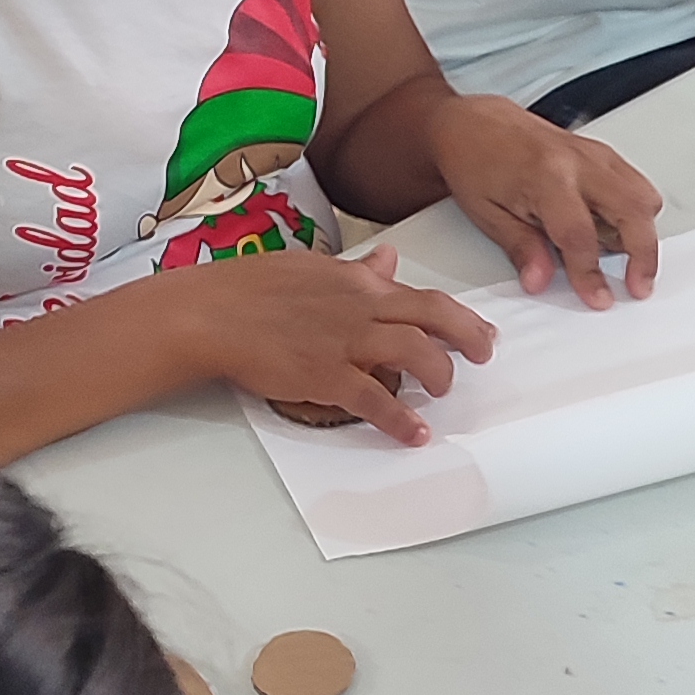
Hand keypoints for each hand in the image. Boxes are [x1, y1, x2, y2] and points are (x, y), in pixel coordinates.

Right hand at [173, 242, 494, 444]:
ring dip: (438, 374)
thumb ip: (356, 270)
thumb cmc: (251, 290)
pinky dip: (401, 420)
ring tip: (444, 392)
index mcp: (356, 282)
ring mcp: (344, 341)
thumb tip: (388, 259)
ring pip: (414, 352)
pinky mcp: (325, 375)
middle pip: (432, 316)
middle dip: (467, 337)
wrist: (211, 313)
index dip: (457, 315)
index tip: (477, 330)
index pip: (419, 295)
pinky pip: (375, 399)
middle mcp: (360, 308)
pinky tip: (415, 434)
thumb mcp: (312, 268)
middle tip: (483, 355)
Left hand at [430, 95, 661, 307]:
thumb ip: (522, 249)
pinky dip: (636, 212)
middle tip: (638, 286)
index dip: (591, 274)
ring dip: (644, 233)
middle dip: (643, 255)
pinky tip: (616, 231)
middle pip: (632, 210)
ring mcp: (593, 154)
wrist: (474, 121)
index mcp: (546, 176)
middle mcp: (577, 162)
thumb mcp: (488, 214)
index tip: (598, 298)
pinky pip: (635, 182)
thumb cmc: (474, 159)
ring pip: (643, 195)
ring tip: (629, 262)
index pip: (581, 235)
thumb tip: (541, 280)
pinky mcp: (600, 152)